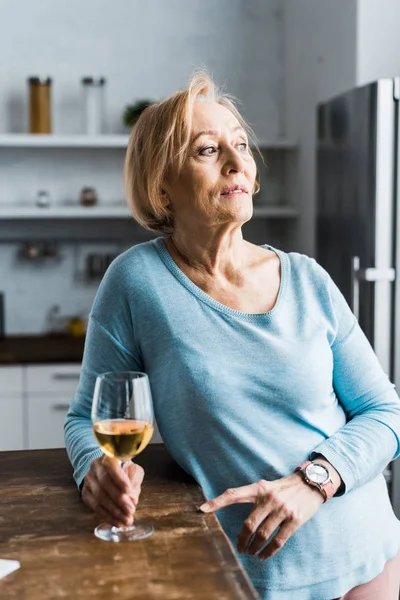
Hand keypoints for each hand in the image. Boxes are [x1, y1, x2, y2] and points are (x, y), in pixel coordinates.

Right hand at [82, 455, 144, 527]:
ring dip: (114, 511)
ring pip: (99, 497)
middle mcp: (95, 466)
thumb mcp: (133, 470)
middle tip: (131, 511)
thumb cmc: (125, 470)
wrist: (106, 471)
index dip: (118, 477)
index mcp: (109, 456)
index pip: (111, 464)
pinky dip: (107, 516)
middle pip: (105, 483)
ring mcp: (89, 480)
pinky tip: (117, 522)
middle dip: (119, 499)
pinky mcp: (85, 493)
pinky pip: (95, 507)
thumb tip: (132, 499)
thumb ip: (134, 482)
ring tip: (126, 520)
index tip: (128, 490)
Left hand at [200, 473, 323, 559]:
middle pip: (248, 524)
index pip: (234, 494)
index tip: (202, 509)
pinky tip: (263, 555)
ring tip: (250, 552)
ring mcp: (282, 509)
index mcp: (259, 488)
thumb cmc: (285, 486)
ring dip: (253, 547)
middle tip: (239, 548)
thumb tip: (232, 506)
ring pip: (262, 535)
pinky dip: (268, 551)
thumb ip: (253, 495)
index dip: (217, 501)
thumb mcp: (267, 485)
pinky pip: (278, 540)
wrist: (311, 483)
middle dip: (241, 540)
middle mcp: (269, 498)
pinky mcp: (294, 520)